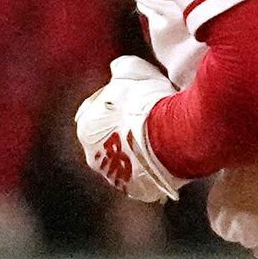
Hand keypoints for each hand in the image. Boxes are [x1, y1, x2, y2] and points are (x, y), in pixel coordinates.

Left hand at [74, 57, 182, 203]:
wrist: (172, 134)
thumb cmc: (149, 100)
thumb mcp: (132, 69)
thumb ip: (120, 69)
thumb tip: (117, 69)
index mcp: (85, 127)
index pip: (96, 114)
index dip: (117, 106)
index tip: (134, 101)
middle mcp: (93, 156)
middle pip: (109, 141)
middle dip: (124, 132)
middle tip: (148, 120)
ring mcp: (114, 176)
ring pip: (125, 161)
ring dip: (137, 153)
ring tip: (160, 139)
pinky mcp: (136, 190)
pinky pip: (142, 177)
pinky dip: (151, 168)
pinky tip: (165, 156)